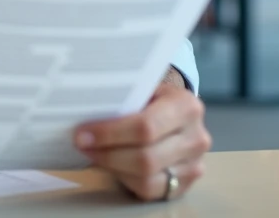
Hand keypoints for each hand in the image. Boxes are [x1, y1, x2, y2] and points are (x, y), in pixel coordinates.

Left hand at [73, 79, 210, 201]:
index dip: (111, 133)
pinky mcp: (184, 185)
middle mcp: (196, 137)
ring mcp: (193, 165)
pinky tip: (111, 165)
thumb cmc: (154, 100)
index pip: (146, 126)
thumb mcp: (145, 89)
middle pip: (146, 157)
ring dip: (113, 167)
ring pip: (146, 177)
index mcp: (186, 106)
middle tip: (82, 144)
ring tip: (93, 153)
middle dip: (107, 152)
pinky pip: (150, 190)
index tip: (82, 133)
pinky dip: (125, 179)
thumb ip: (124, 98)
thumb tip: (84, 108)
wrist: (178, 117)